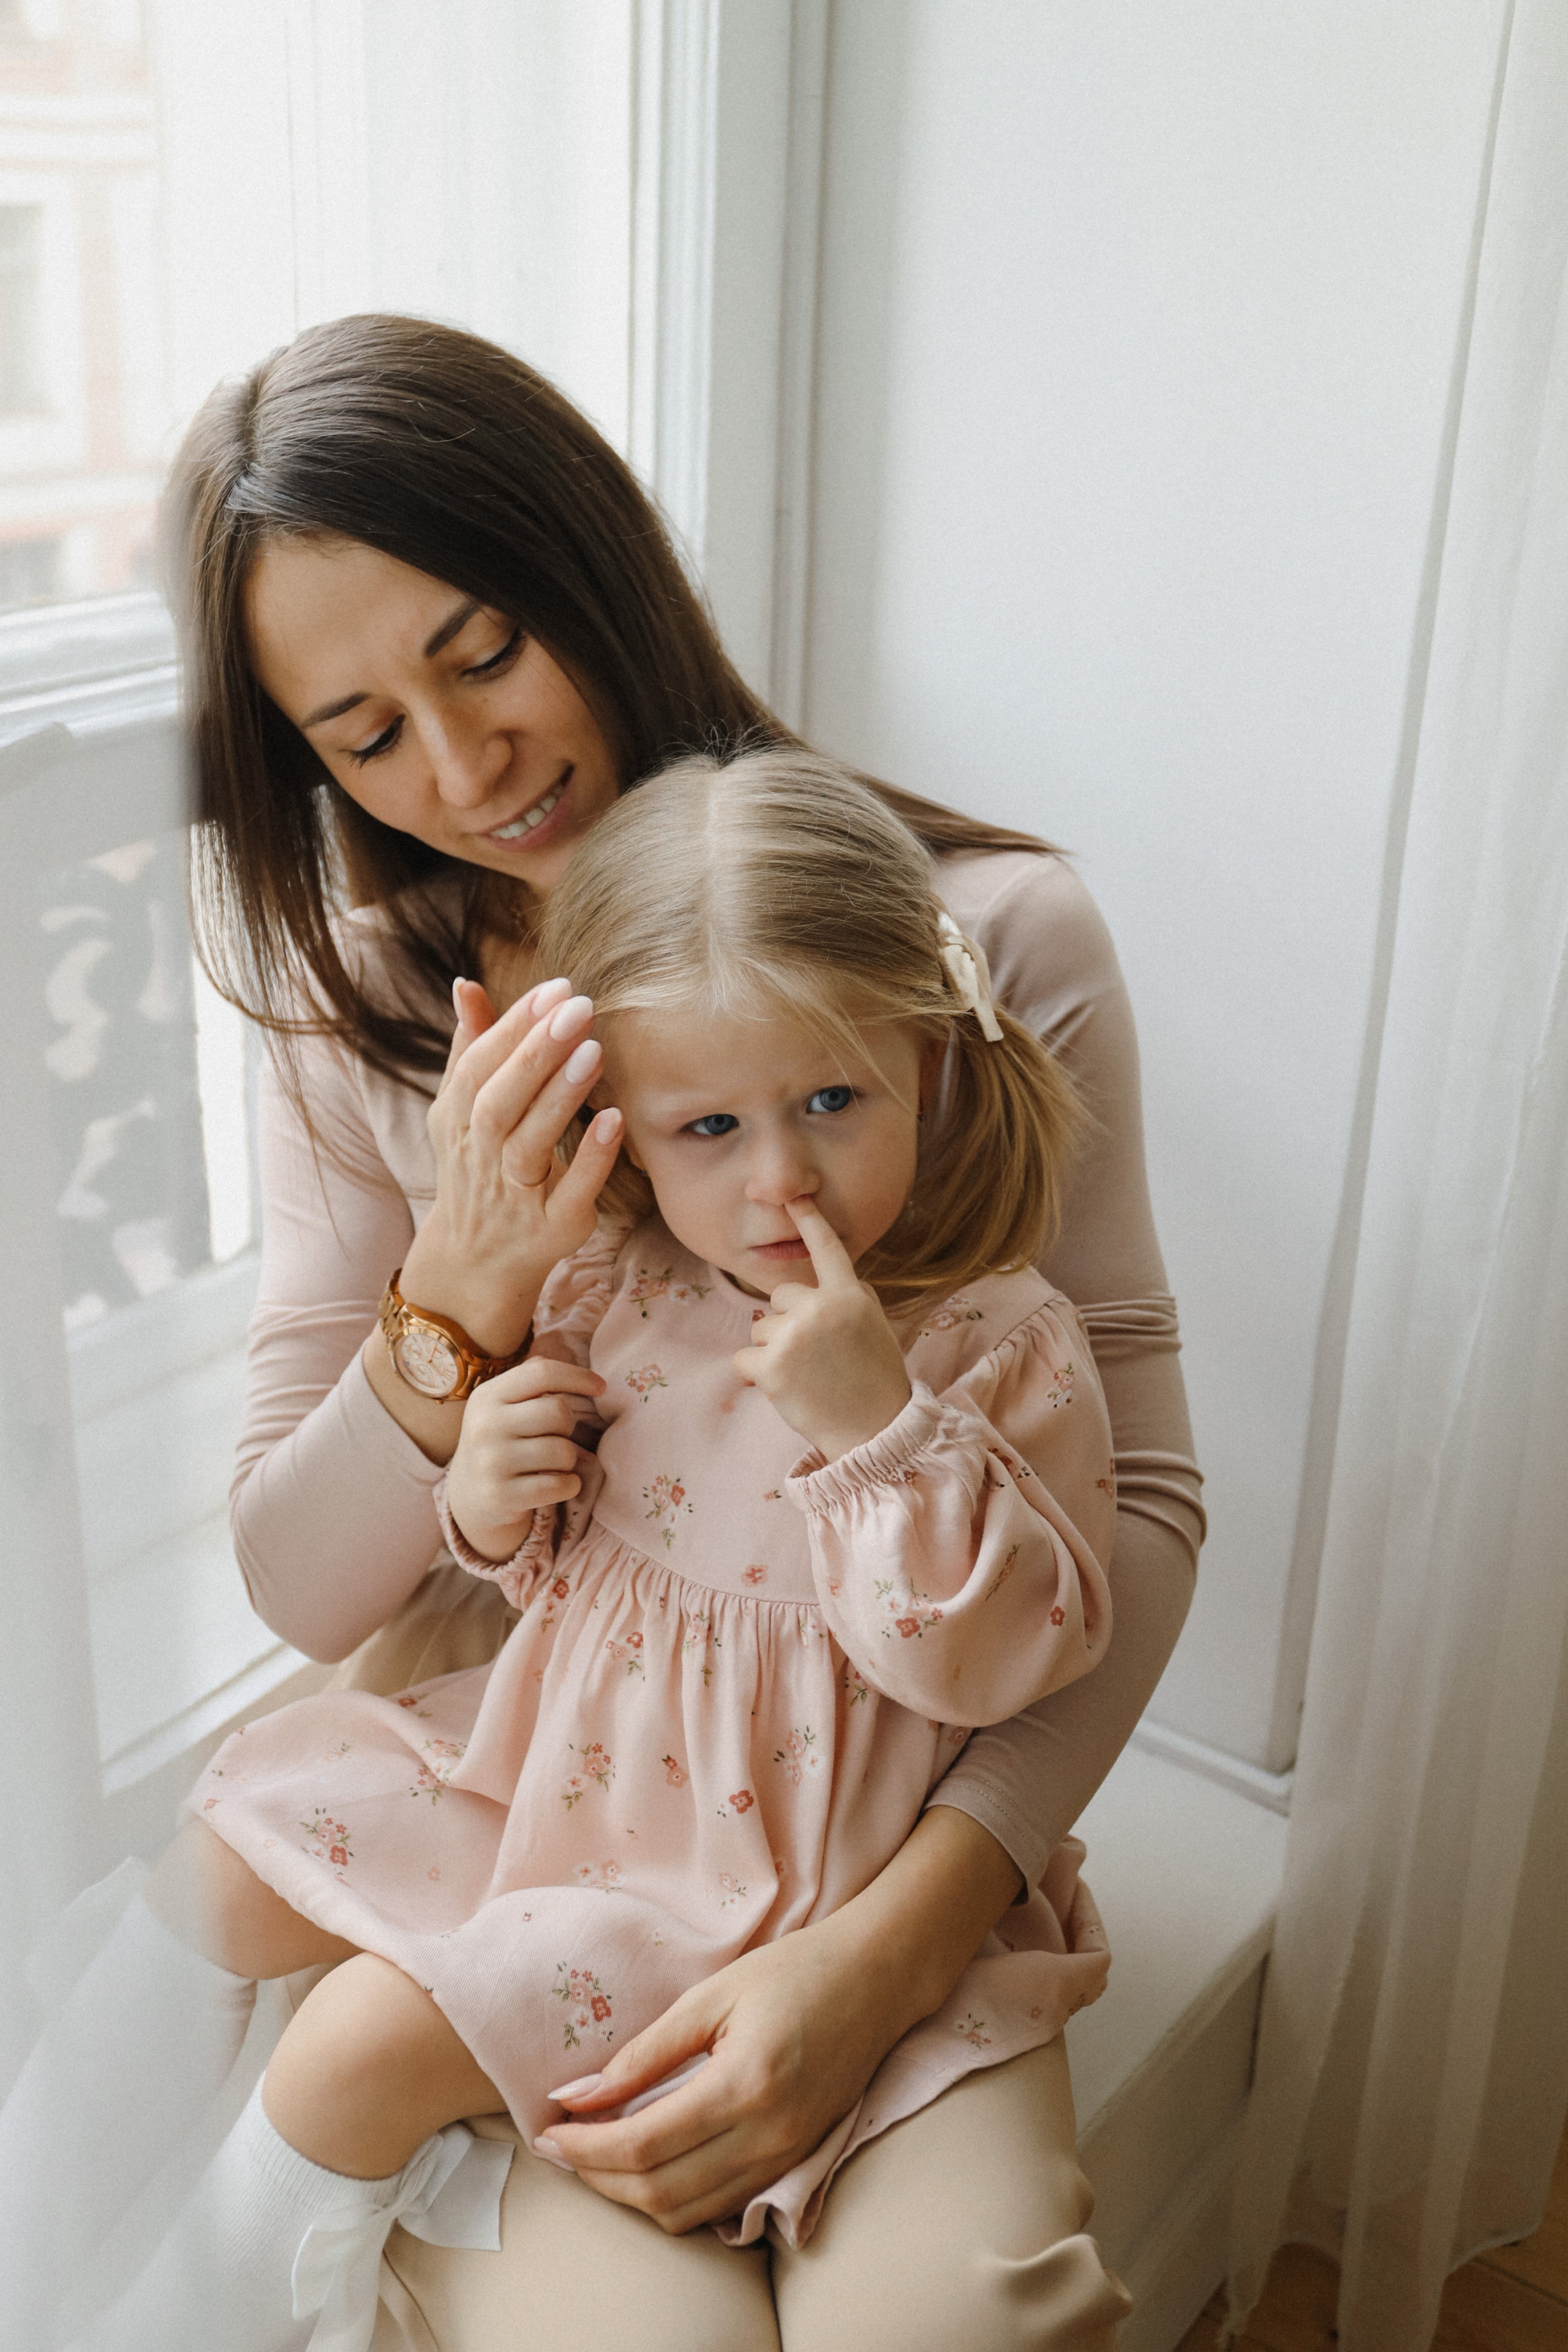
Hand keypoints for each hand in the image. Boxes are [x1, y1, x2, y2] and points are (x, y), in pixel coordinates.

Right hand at [400, 976, 622, 1356]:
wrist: (475, 1262)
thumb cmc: (479, 1169)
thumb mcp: (462, 1112)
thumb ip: (470, 1049)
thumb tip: (467, 985)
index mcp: (457, 1122)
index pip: (478, 1067)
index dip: (513, 1027)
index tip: (554, 989)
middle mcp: (479, 1158)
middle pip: (499, 1102)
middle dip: (537, 1053)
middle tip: (579, 1007)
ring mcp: (514, 1198)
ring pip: (529, 1145)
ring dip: (560, 1097)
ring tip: (595, 1050)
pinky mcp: (551, 1230)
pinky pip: (570, 1194)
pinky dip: (591, 1159)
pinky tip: (614, 1119)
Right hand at [443, 1356, 605, 1561]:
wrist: (470, 1494)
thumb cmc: (502, 1440)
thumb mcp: (503, 1404)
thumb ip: (533, 1379)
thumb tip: (577, 1371)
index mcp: (487, 1396)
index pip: (542, 1373)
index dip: (577, 1376)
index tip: (601, 1386)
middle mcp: (485, 1426)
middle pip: (558, 1412)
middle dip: (569, 1425)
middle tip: (557, 1436)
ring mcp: (491, 1462)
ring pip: (563, 1452)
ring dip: (569, 1459)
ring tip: (553, 1463)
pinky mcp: (501, 1496)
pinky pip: (560, 1485)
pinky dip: (570, 1484)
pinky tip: (558, 1483)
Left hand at [544, 1922, 894, 2232]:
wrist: (878, 1979)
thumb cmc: (795, 1971)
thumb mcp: (712, 1995)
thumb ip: (644, 2054)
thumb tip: (576, 2095)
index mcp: (744, 2086)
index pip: (643, 2145)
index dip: (586, 2147)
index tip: (547, 2131)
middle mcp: (768, 2137)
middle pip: (660, 2192)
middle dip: (598, 2177)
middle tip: (560, 2145)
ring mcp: (785, 2158)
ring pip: (688, 2212)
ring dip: (630, 2194)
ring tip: (594, 2155)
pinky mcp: (794, 2162)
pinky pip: (720, 2205)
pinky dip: (673, 2197)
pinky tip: (648, 2162)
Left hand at [733, 1198, 911, 1459]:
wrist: (875, 1430)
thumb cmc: (874, 1378)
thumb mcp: (873, 1325)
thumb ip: (846, 1296)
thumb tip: (814, 1286)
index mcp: (850, 1294)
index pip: (826, 1248)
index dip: (809, 1219)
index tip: (793, 1194)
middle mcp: (820, 1307)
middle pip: (780, 1296)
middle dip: (789, 1321)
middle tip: (816, 1355)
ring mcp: (793, 1336)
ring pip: (760, 1327)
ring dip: (774, 1349)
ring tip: (805, 1374)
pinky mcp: (770, 1366)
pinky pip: (743, 1357)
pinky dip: (756, 1374)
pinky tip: (785, 1388)